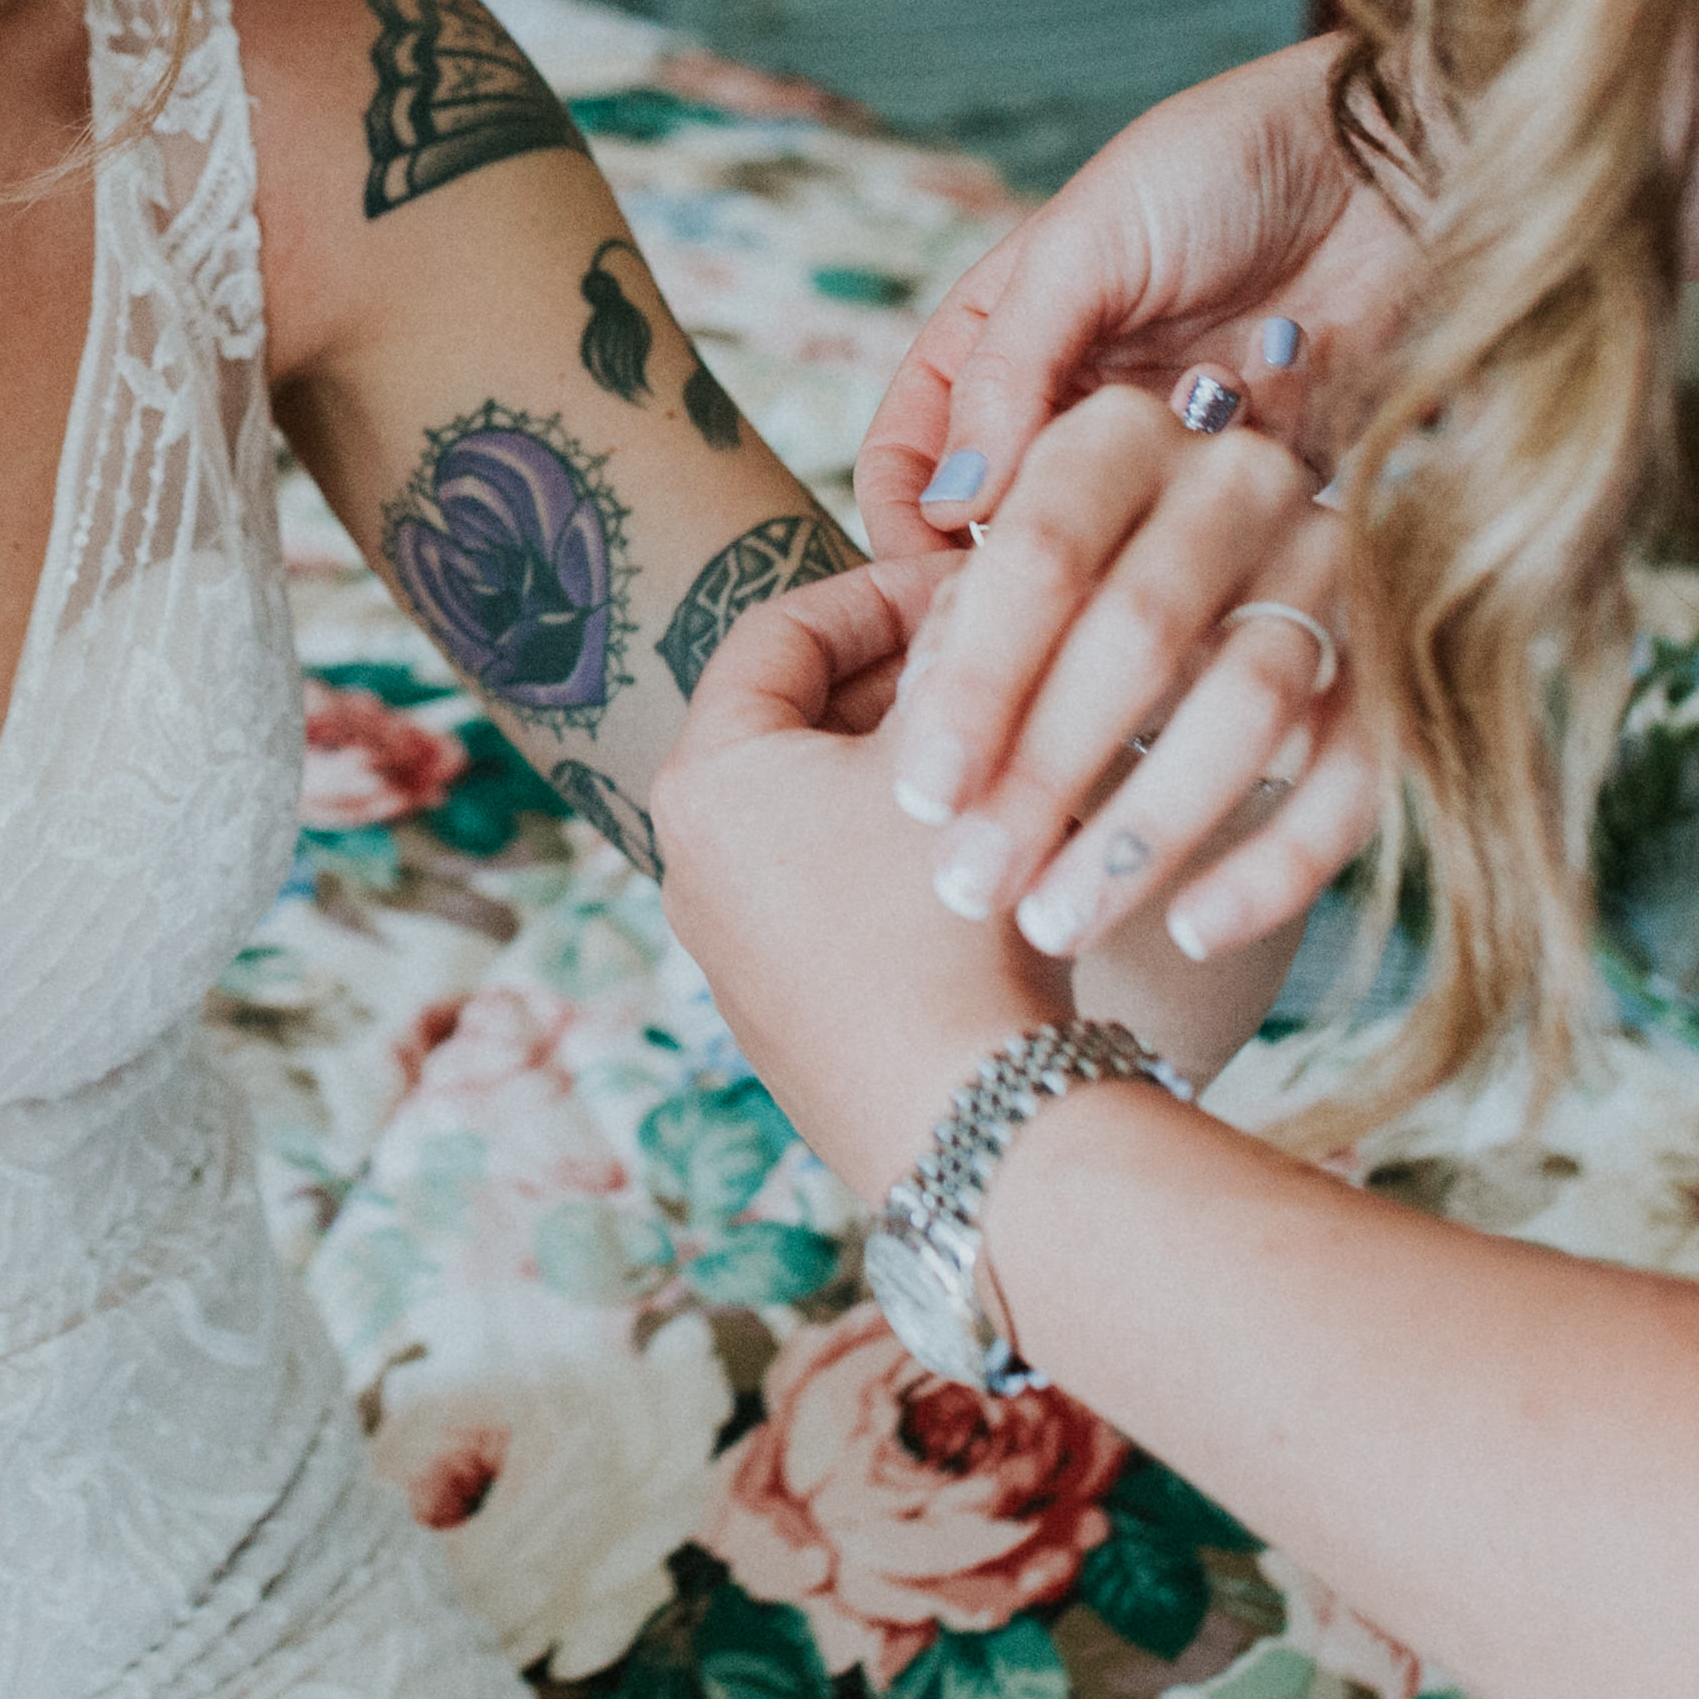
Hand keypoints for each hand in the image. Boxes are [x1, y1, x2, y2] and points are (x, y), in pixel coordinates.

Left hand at [652, 551, 1070, 1196]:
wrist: (961, 1120)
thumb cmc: (945, 924)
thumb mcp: (957, 753)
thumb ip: (958, 650)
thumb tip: (975, 578)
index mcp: (705, 777)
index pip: (779, 630)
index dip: (881, 592)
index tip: (967, 585)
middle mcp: (689, 857)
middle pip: (794, 718)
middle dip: (899, 680)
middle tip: (996, 659)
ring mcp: (727, 942)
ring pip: (818, 805)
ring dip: (907, 764)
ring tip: (1008, 746)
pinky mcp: (776, 1006)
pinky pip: (829, 885)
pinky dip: (896, 846)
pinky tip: (989, 848)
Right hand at [860, 36, 1407, 560]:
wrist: (1386, 157)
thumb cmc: (1218, 165)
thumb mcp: (1082, 247)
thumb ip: (1006, 372)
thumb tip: (950, 504)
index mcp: (993, 350)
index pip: (910, 464)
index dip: (906, 531)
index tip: (937, 590)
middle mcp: (1069, 414)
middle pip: (1009, 531)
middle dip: (1029, 557)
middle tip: (1065, 570)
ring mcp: (1163, 454)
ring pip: (1114, 552)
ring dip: (1142, 524)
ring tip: (1195, 451)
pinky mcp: (1255, 480)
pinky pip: (1220, 548)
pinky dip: (1230, 518)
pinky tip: (1263, 437)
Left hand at [888, 386, 1384, 966]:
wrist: (1221, 600)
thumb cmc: (1061, 605)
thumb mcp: (1005, 589)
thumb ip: (961, 624)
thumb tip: (920, 716)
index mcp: (1120, 435)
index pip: (1042, 552)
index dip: (981, 679)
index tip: (923, 798)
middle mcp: (1239, 477)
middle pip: (1142, 627)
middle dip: (1047, 769)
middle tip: (968, 884)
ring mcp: (1331, 565)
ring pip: (1252, 702)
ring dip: (1146, 828)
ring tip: (1054, 925)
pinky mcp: (1395, 664)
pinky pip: (1352, 774)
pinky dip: (1274, 863)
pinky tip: (1194, 933)